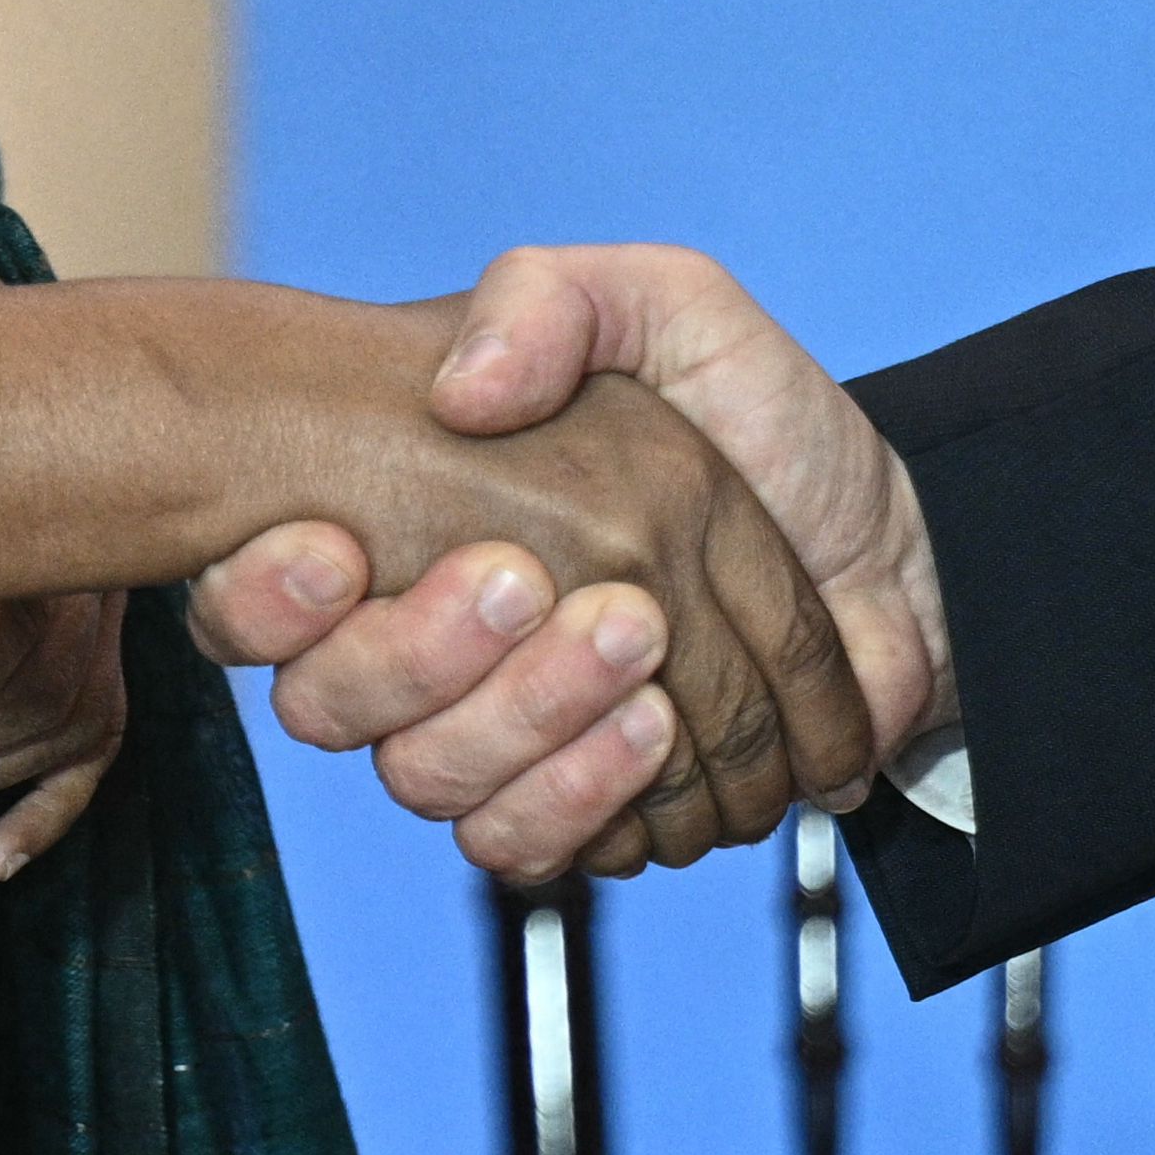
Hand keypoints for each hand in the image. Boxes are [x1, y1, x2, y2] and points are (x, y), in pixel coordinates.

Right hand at [187, 244, 950, 882]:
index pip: (257, 597)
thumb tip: (460, 388)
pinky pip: (532, 851)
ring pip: (431, 786)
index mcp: (409, 524)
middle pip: (335, 707)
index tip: (330, 549)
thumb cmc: (764, 419)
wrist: (898, 551)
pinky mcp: (578, 813)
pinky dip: (593, 800)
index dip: (261, 595)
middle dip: (422, 653)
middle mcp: (426, 644)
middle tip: (530, 581)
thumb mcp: (667, 309)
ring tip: (638, 650)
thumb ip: (553, 303)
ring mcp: (497, 739)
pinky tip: (660, 736)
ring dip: (527, 724)